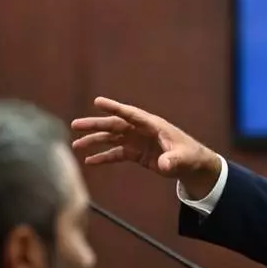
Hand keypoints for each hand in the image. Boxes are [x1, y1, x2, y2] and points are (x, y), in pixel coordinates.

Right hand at [71, 97, 220, 193]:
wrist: (191, 165)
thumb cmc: (189, 156)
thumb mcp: (183, 158)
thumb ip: (173, 160)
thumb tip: (164, 165)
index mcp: (152, 125)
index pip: (130, 114)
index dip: (114, 108)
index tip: (97, 102)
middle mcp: (141, 130)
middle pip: (114, 125)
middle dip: (95, 125)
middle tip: (75, 125)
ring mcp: (137, 141)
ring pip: (111, 138)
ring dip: (94, 141)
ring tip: (76, 145)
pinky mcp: (136, 153)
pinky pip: (116, 153)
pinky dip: (103, 157)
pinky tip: (90, 161)